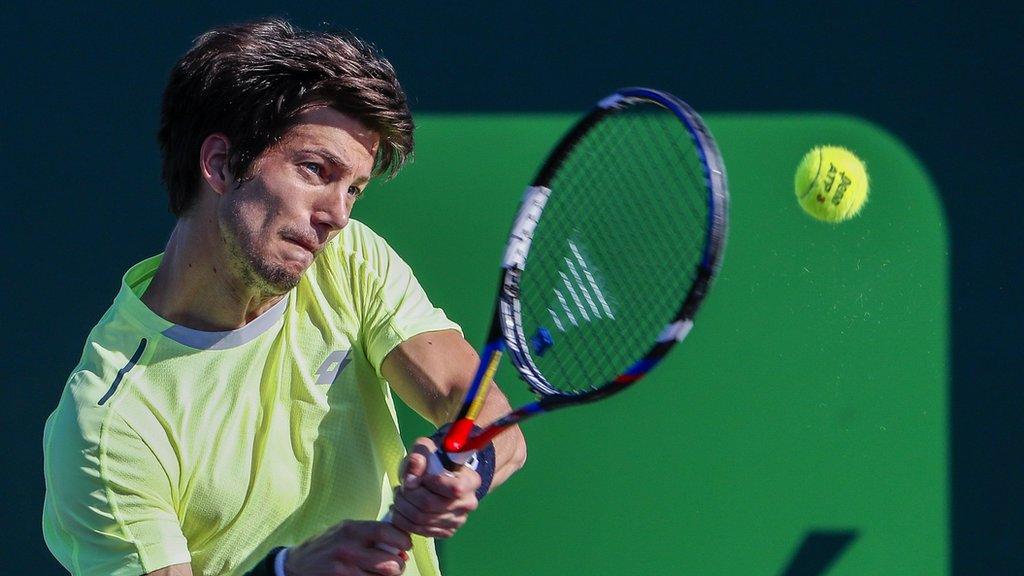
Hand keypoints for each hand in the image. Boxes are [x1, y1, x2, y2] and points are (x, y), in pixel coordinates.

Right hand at [284, 520, 411, 575]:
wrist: (297, 564)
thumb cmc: (328, 545)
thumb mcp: (346, 531)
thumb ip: (372, 534)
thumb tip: (401, 548)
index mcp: (351, 528)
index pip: (386, 532)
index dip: (402, 540)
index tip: (406, 545)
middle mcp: (348, 548)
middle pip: (390, 563)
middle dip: (399, 565)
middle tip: (397, 564)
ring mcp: (344, 569)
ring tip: (382, 571)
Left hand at [388, 437, 480, 538]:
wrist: (440, 478)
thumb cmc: (434, 462)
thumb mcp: (426, 449)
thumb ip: (420, 453)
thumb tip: (416, 463)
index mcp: (470, 481)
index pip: (454, 489)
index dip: (430, 482)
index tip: (420, 476)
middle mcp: (468, 503)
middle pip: (430, 505)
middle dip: (408, 495)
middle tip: (401, 487)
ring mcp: (458, 521)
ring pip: (421, 519)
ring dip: (402, 507)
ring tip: (400, 495)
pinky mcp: (446, 532)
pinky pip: (419, 531)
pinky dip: (404, 520)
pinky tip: (402, 508)